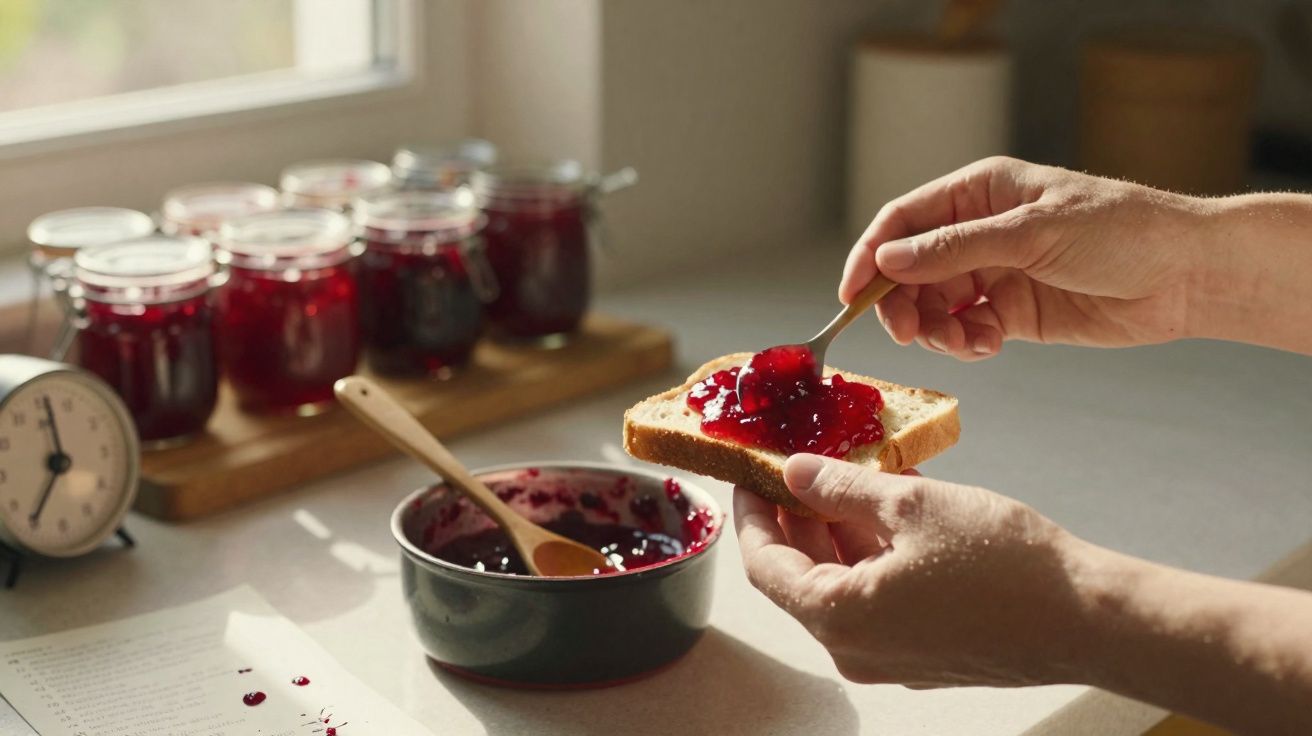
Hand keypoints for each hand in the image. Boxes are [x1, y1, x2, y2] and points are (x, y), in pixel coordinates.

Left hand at [734, 454, 1087, 687]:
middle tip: (796, 464)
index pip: (764, 564)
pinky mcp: (924, 652)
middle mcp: (855, 649)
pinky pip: (876, 598)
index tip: (747, 475)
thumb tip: (796, 472)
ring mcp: (891, 656)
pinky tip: (887, 508)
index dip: (750, 513)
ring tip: (845, 474)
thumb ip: (840, 487)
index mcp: (838, 618)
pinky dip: (872, 553)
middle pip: (800, 576)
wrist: (1090, 620)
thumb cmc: (1006, 567)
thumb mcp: (910, 506)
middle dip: (795, 517)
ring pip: (841, 584)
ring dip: (836, 531)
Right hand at [842, 156, 1210, 359]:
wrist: (1185, 275)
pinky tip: (987, 346)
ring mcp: (994, 273)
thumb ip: (955, 249)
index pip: (903, 221)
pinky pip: (966, 331)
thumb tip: (887, 258)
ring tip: (964, 343)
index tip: (850, 296)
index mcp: (978, 193)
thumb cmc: (1120, 231)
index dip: (869, 256)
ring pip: (934, 306)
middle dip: (903, 304)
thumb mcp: (1031, 233)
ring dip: (937, 330)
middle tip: (909, 334)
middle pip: (910, 270)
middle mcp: (978, 231)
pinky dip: (965, 344)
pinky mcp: (1012, 312)